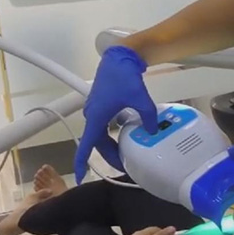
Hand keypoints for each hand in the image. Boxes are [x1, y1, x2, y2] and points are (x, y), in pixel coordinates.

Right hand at [75, 46, 157, 183]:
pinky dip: (112, 131)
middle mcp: (93, 115)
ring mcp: (96, 109)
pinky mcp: (101, 103)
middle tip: (124, 164)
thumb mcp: (141, 99)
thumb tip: (153, 131)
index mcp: (97, 117)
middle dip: (109, 155)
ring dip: (111, 144)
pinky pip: (104, 124)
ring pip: (101, 133)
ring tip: (126, 152)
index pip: (86, 146)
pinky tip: (126, 132)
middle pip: (97, 143)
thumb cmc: (125, 77)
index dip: (82, 163)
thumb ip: (148, 117)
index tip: (80, 177)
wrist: (119, 57)